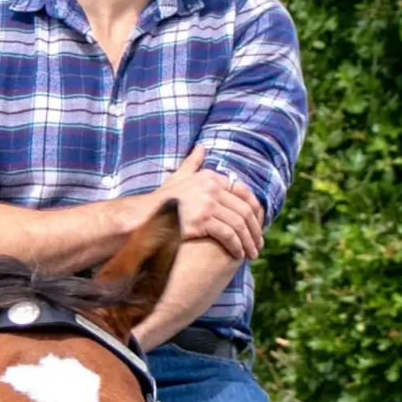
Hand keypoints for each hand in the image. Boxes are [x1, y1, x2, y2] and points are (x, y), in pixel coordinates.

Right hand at [148, 146, 264, 260]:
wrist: (144, 217)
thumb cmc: (161, 200)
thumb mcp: (179, 177)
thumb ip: (192, 163)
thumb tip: (201, 147)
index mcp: (211, 177)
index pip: (244, 194)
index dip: (255, 212)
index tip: (257, 228)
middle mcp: (212, 188)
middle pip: (244, 211)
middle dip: (254, 231)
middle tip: (257, 246)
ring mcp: (206, 204)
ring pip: (238, 225)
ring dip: (248, 242)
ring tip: (250, 254)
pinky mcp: (202, 221)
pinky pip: (227, 235)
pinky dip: (236, 246)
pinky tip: (237, 254)